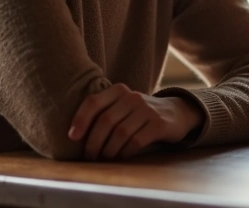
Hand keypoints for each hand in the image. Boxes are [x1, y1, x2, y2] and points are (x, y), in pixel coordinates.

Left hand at [68, 84, 203, 159]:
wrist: (175, 113)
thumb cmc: (139, 114)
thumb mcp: (122, 107)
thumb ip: (103, 113)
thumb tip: (73, 136)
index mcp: (119, 91)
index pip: (93, 102)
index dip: (80, 119)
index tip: (72, 137)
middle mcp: (132, 97)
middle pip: (105, 121)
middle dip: (93, 142)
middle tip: (89, 156)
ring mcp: (147, 109)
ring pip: (120, 133)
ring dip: (109, 150)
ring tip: (105, 158)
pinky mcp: (159, 124)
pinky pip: (136, 141)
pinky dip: (125, 152)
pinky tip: (122, 156)